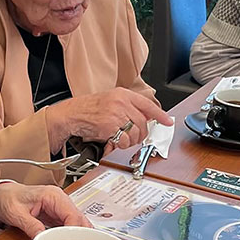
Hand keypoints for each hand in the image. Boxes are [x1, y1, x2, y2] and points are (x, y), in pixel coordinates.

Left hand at [0, 182, 91, 238]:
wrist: (1, 195)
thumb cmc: (7, 198)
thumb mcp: (16, 214)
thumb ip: (30, 226)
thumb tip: (42, 239)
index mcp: (53, 195)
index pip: (73, 215)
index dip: (74, 233)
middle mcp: (60, 200)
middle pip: (80, 220)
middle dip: (79, 237)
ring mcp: (60, 207)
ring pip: (78, 224)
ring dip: (76, 238)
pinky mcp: (57, 215)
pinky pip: (69, 227)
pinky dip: (70, 237)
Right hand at [46, 88, 171, 152]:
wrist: (71, 114)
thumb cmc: (87, 109)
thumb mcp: (110, 100)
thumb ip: (127, 106)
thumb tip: (145, 117)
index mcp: (122, 94)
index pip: (148, 105)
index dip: (160, 115)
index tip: (167, 121)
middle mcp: (121, 102)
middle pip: (143, 122)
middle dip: (141, 134)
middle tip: (134, 137)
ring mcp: (115, 114)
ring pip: (135, 133)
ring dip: (131, 141)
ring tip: (122, 140)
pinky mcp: (109, 126)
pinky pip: (124, 140)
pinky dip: (121, 145)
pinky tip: (114, 142)